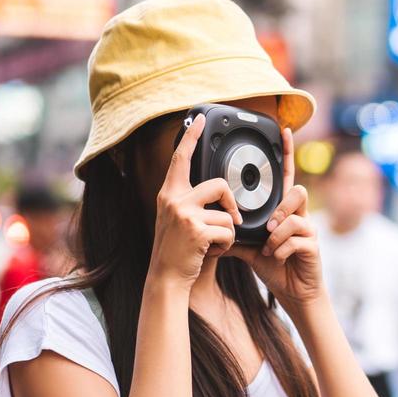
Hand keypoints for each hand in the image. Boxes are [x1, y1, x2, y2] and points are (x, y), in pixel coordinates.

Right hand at [148, 113, 243, 286]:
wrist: (166, 278)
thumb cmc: (177, 251)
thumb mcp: (178, 219)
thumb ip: (192, 202)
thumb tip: (218, 191)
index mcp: (169, 194)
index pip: (181, 158)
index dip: (191, 136)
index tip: (199, 118)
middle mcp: (174, 199)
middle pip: (220, 185)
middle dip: (231, 205)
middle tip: (230, 220)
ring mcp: (184, 214)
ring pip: (228, 214)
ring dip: (227, 233)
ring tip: (211, 244)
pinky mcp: (196, 230)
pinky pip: (228, 232)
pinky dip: (226, 246)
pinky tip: (211, 252)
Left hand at [233, 128, 322, 310]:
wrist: (295, 292)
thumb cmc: (275, 266)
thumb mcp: (249, 248)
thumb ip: (234, 234)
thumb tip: (210, 224)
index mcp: (284, 211)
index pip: (285, 177)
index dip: (286, 153)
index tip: (283, 131)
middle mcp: (299, 216)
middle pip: (297, 191)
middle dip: (281, 207)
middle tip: (269, 226)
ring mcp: (309, 229)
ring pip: (297, 215)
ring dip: (279, 230)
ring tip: (269, 244)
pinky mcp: (313, 245)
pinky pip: (296, 238)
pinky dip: (281, 249)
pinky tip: (277, 258)